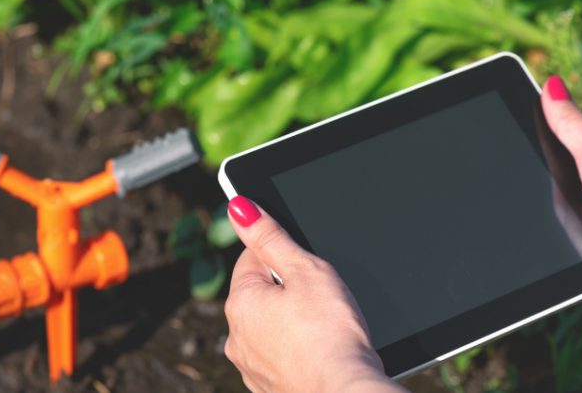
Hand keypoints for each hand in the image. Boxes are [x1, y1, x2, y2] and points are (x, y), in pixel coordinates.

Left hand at [224, 196, 405, 392]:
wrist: (344, 391)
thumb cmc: (331, 332)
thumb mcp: (306, 270)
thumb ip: (271, 237)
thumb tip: (239, 207)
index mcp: (241, 303)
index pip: (253, 258)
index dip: (284, 254)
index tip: (307, 263)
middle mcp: (237, 337)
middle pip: (261, 293)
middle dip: (289, 289)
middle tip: (322, 296)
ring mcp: (252, 366)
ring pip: (271, 326)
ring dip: (292, 321)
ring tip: (324, 326)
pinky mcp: (270, 386)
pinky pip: (282, 355)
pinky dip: (297, 349)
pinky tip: (320, 349)